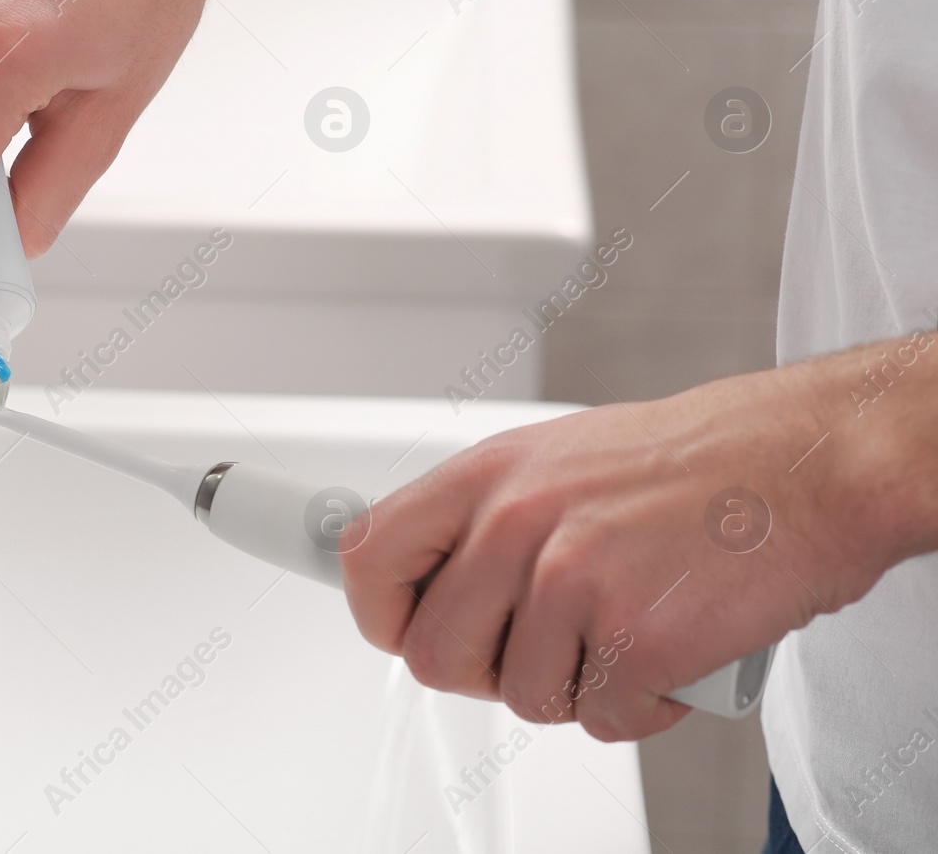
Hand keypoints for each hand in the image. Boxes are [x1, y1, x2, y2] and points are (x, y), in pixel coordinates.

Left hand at [340, 335, 937, 740]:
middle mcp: (516, 523)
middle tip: (542, 647)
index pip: (369, 559)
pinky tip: (669, 657)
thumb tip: (433, 572)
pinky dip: (639, 706)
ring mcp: (571, 581)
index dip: (383, 613)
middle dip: (484, 671)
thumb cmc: (694, 463)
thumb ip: (488, 515)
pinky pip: (600, 719)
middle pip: (433, 655)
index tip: (404, 627)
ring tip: (622, 633)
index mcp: (487, 476)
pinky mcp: (632, 638)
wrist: (806, 463)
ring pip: (521, 696)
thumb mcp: (559, 458)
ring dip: (573, 685)